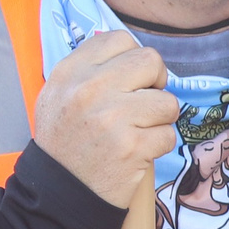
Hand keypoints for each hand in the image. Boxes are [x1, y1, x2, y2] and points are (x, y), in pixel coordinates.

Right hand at [31, 30, 177, 205]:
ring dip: (159, 120)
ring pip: (167, 102)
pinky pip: (169, 135)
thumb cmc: (66, 141)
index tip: (133, 79)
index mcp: (70, 72)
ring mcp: (112, 118)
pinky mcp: (132, 147)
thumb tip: (128, 49)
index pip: (119, 39)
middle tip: (144, 104)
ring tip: (137, 131)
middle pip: (151, 61)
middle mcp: (89, 89)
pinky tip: (137, 152)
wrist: (60, 189)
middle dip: (156, 84)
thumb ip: (90, 68)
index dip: (135, 59)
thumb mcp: (59, 94)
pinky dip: (158, 146)